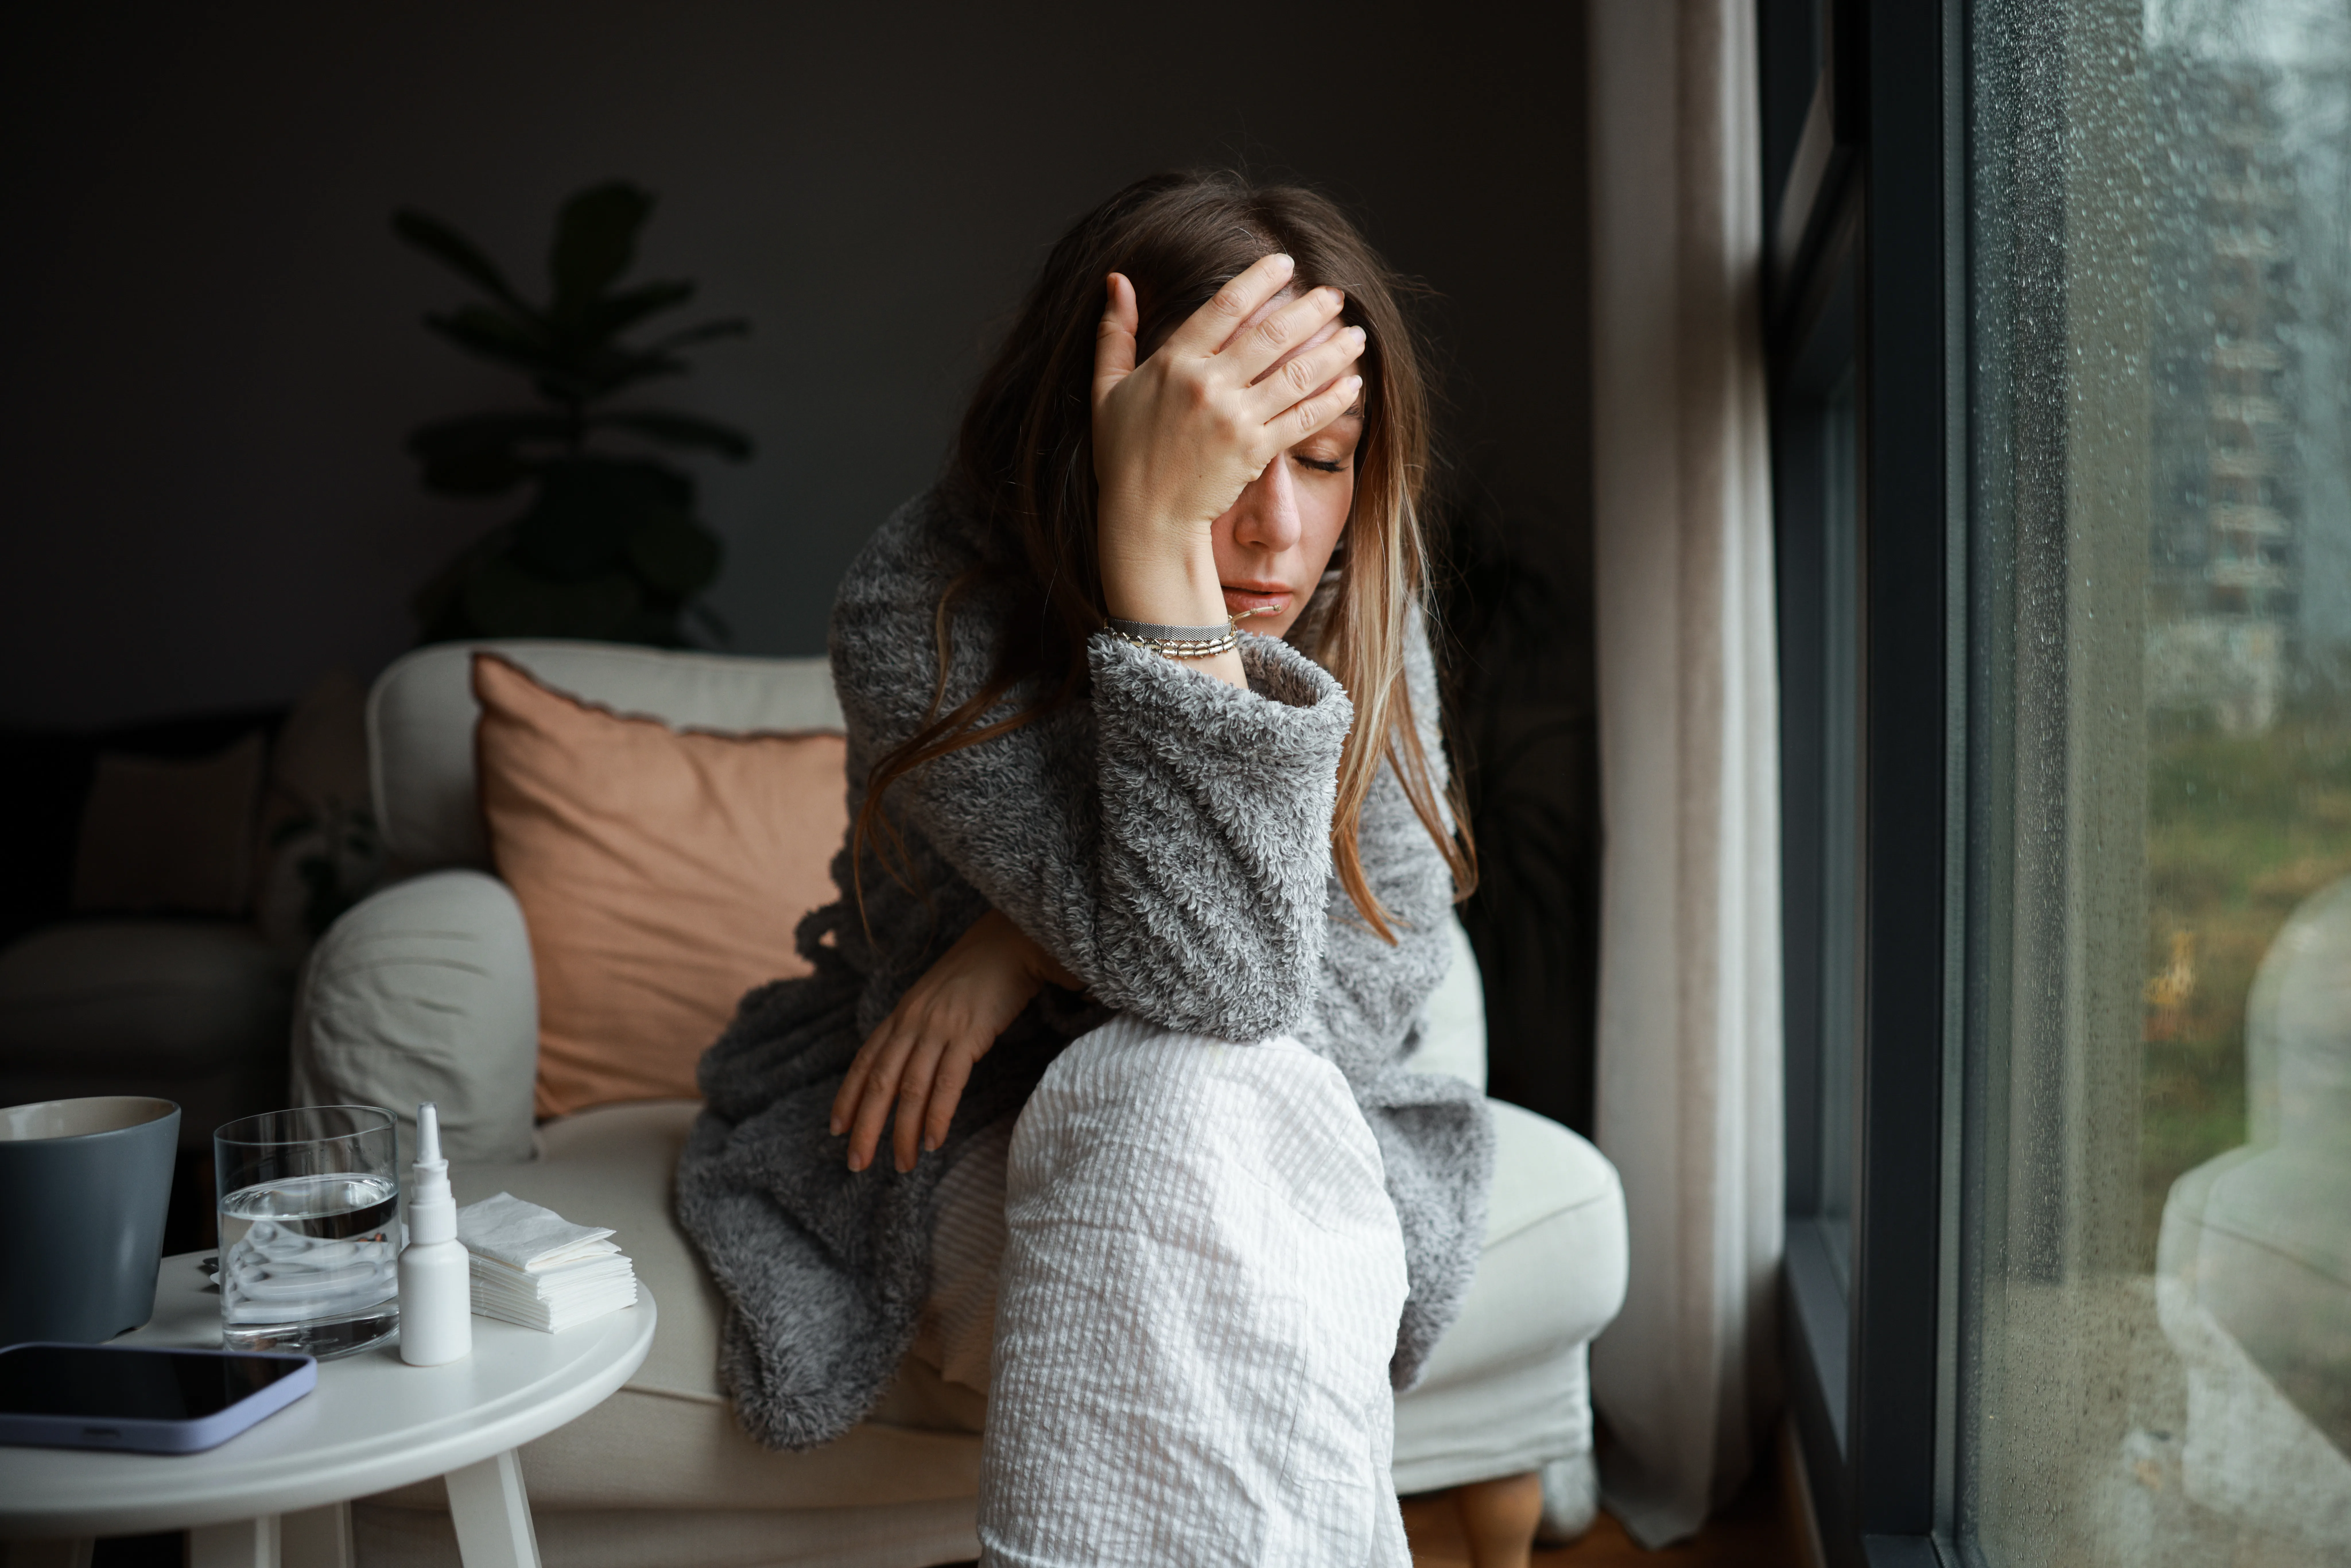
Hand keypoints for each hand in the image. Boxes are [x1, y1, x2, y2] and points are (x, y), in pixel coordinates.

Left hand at [829, 909, 1080, 1172]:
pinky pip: (947, 1083)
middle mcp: (912, 1021)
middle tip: (855, 1163)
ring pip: (910, 1089)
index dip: (847, 1097)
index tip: (836, 1129)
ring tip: (901, 1163)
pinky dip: (937, 1116)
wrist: (1012, 940)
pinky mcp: (969, 1034)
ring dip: (903, 1132)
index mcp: (902, 1013)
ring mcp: (939, 1027)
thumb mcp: (937, 997)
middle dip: (865, 1126)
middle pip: (879, 1082)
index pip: (864, 1061)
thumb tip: (913, 1061)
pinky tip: (932, 1141)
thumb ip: (921, 1025)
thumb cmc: (980, 971)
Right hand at [1090, 254, 1363, 665]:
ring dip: (1332, 351)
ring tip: (1356, 335)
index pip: (1225, 307)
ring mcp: (1235, 420)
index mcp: (1174, 363)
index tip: (1286, 264)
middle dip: (1310, 310)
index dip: (1259, 280)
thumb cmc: (1123, 454)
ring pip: (1296, 374)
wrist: (1145, 517)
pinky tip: (1354, 384)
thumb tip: (1117, 280)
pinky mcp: (1255, 452)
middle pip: (1271, 334)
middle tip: (1336, 295)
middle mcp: (1208, 386)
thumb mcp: (1106, 388)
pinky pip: (1304, 419)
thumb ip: (1115, 333)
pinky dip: (1333, 400)